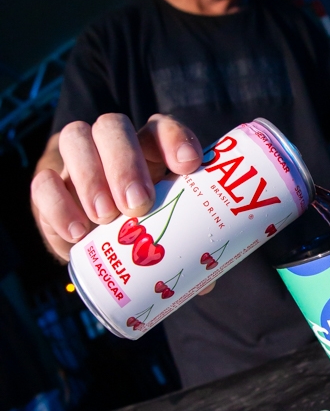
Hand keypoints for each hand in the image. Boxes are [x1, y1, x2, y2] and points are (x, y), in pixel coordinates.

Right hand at [31, 113, 201, 261]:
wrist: (98, 247)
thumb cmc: (147, 236)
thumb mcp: (169, 239)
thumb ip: (186, 252)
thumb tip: (205, 282)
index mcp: (150, 149)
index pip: (161, 128)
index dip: (175, 140)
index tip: (189, 166)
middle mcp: (112, 145)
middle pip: (113, 127)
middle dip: (125, 162)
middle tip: (138, 204)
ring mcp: (77, 160)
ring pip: (75, 138)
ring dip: (91, 177)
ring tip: (105, 218)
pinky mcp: (49, 185)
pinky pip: (44, 182)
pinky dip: (58, 206)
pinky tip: (78, 234)